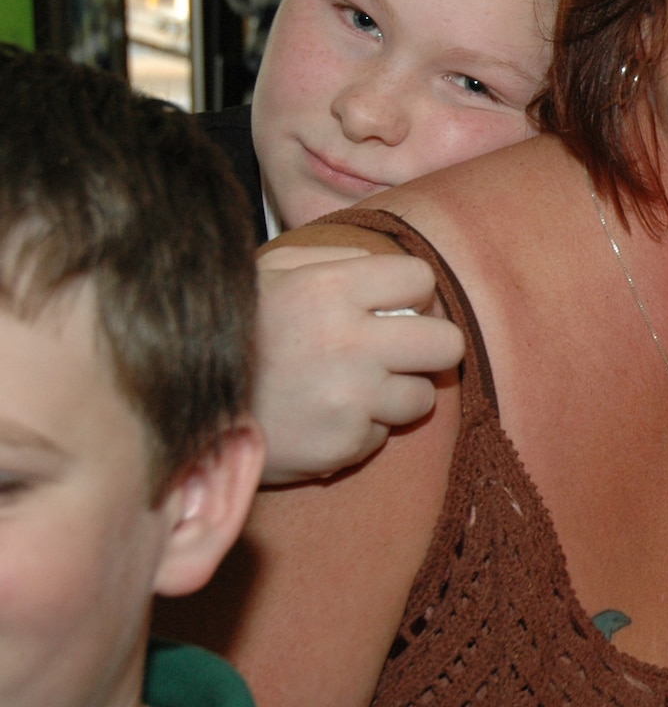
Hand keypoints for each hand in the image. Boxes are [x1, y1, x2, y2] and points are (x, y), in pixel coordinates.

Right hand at [254, 246, 464, 483]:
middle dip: (428, 346)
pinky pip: (384, 434)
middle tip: (400, 351)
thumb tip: (386, 266)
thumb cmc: (232, 334)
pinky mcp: (344, 445)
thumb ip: (332, 261)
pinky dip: (363, 429)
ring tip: (354, 388)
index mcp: (329, 289)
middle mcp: (348, 343)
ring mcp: (350, 399)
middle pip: (447, 343)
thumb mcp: (269, 275)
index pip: (421, 279)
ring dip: (398, 393)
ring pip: (424, 395)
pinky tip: (325, 417)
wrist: (181, 408)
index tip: (391, 305)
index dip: (409, 293)